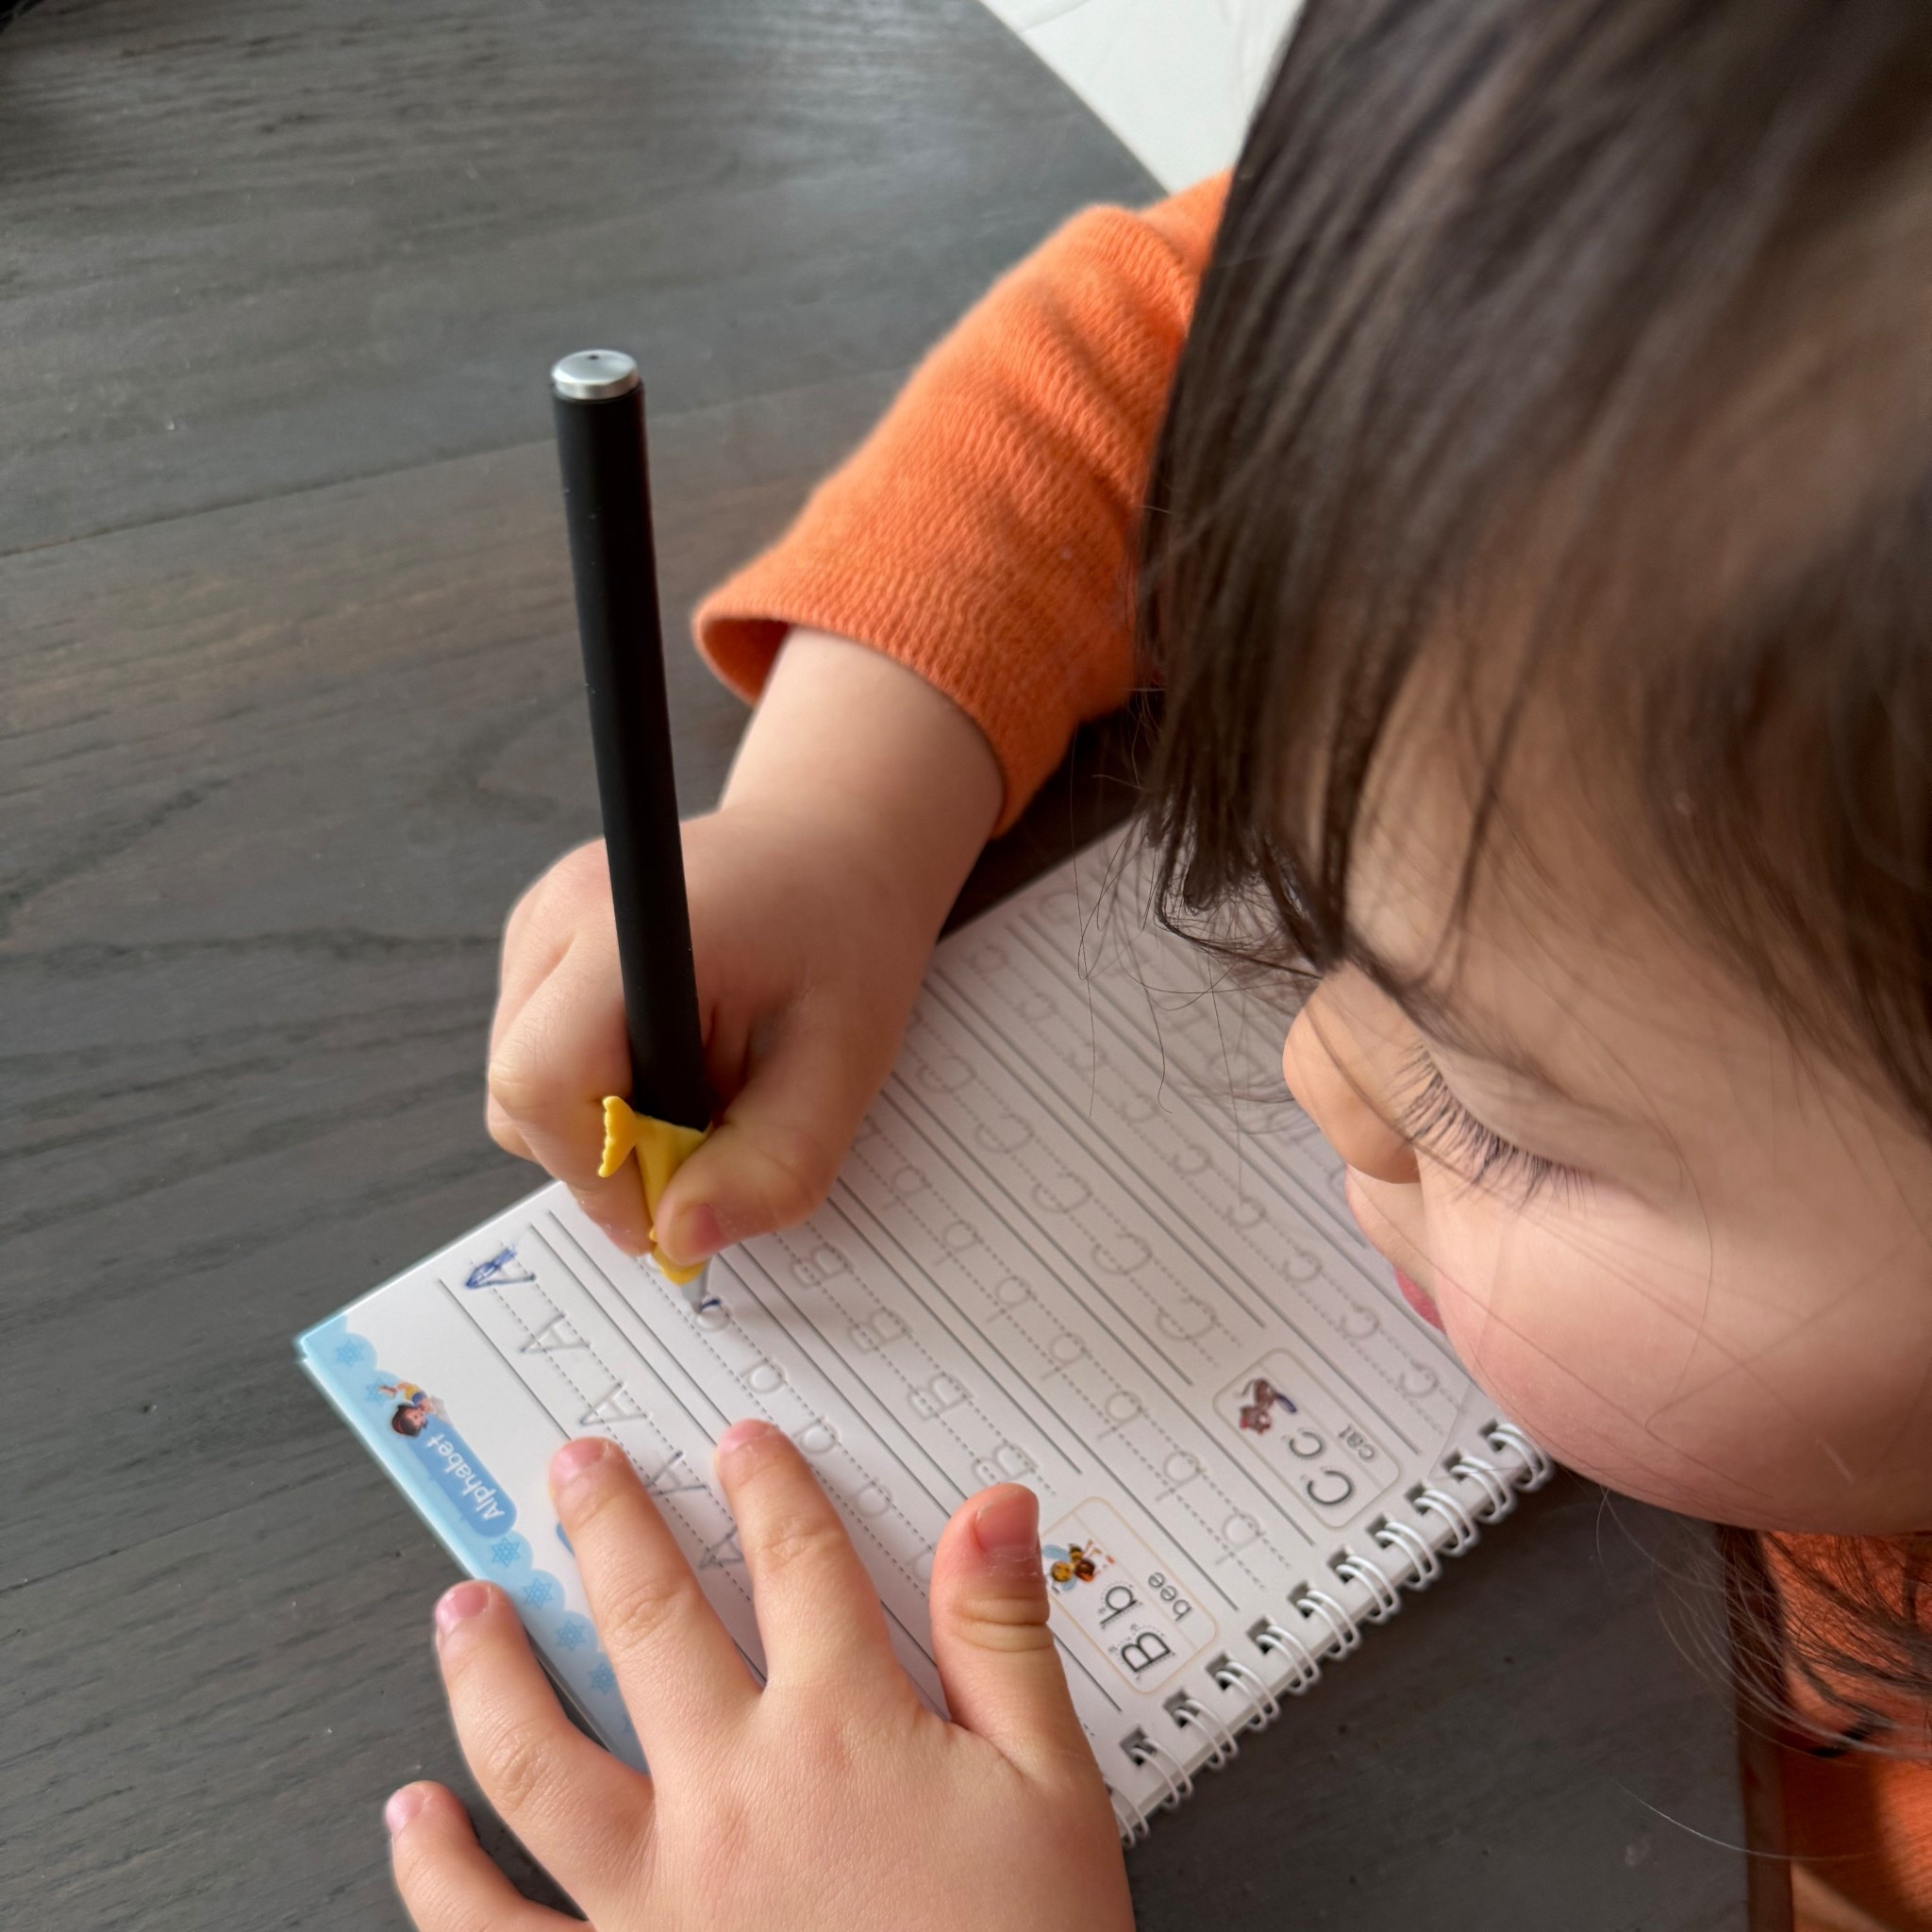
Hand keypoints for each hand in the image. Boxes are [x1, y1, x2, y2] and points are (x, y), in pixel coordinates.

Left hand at [384, 1425, 1135, 1930]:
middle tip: (575, 1468)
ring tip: (465, 1604)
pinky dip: (439, 1875)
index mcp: (841, 1732)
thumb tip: (994, 1509)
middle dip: (608, 1528)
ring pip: (537, 1757)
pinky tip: (410, 1817)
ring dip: (490, 1671)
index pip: (795, 1566)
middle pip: (651, 1623)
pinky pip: (496, 1928)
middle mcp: (731, 1795)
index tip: (740, 1447)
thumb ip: (1006, 1640)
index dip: (768, 1489)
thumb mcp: (1052, 1791)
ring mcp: (655, 1898)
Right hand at [486, 632, 1001, 1260]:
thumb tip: (679, 1239)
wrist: (835, 846)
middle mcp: (563, 911)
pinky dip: (600, 1088)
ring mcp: (539, 921)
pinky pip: (539, 1057)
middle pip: (520, 1093)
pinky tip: (673, 1056)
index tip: (668, 1209)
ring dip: (607, 1122)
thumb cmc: (846, 939)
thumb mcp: (845, 1064)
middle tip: (706, 1146)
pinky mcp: (538, 943)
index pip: (543, 1077)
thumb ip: (773, 1164)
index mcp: (636, 922)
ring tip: (701, 1086)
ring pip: (523, 1085)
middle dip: (605, 1156)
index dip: (595, 1171)